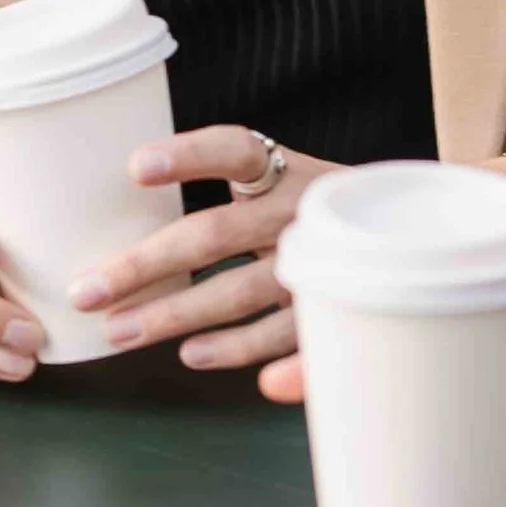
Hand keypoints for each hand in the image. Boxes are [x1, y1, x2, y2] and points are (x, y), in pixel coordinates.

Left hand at [70, 128, 341, 370]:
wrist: (419, 236)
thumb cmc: (317, 210)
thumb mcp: (286, 180)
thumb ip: (229, 185)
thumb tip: (132, 182)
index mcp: (285, 172)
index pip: (235, 151)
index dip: (189, 156)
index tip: (135, 167)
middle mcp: (301, 214)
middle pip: (216, 235)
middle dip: (146, 265)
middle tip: (86, 291)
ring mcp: (320, 266)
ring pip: (241, 293)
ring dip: (177, 314)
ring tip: (120, 332)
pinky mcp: (336, 311)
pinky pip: (286, 338)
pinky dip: (244, 351)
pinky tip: (195, 355)